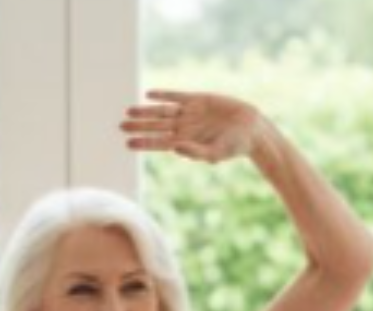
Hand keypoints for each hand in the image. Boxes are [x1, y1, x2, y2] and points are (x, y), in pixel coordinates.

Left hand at [121, 90, 268, 163]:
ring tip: (128, 111)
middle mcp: (184, 128)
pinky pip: (177, 96)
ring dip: (146, 111)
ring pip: (162, 112)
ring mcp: (190, 113)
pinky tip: (149, 94)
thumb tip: (175, 149)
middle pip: (156, 126)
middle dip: (139, 126)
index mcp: (185, 143)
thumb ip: (195, 153)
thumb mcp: (215, 154)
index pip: (159, 143)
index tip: (127, 143)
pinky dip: (163, 95)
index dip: (143, 143)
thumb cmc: (234, 147)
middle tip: (121, 126)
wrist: (251, 130)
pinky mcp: (198, 100)